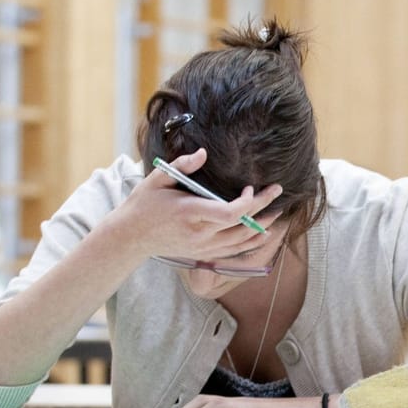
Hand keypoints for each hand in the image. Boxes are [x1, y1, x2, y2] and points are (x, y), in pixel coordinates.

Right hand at [119, 148, 283, 264]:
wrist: (131, 237)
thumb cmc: (144, 203)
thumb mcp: (158, 178)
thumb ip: (182, 165)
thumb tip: (204, 153)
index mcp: (191, 213)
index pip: (229, 213)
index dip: (248, 203)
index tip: (250, 188)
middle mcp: (200, 234)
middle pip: (242, 225)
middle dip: (263, 207)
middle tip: (276, 190)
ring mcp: (203, 247)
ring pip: (242, 241)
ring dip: (262, 225)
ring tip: (276, 210)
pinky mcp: (204, 254)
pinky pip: (235, 251)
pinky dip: (252, 241)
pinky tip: (262, 231)